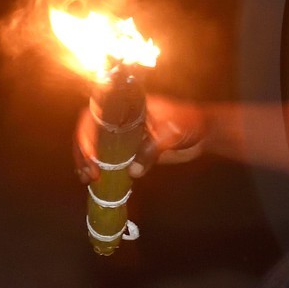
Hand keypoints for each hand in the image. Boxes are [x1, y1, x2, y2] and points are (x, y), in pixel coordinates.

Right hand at [74, 93, 205, 182]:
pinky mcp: (130, 150)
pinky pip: (109, 158)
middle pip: (90, 130)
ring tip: (88, 178)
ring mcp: (124, 135)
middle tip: (90, 172)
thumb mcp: (172, 132)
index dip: (87, 132)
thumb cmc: (190, 123)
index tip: (92, 153)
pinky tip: (95, 180)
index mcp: (128, 106)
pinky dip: (100, 168)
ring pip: (96, 145)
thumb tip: (133, 171)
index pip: (97, 113)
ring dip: (87, 161)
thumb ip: (152, 149)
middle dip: (84, 150)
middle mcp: (121, 119)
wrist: (204, 133)